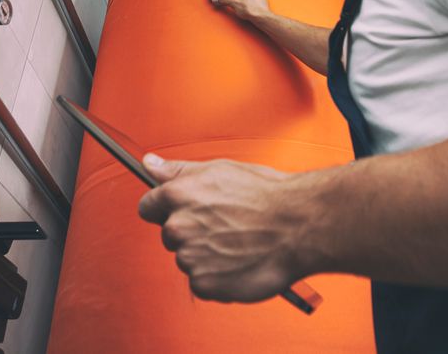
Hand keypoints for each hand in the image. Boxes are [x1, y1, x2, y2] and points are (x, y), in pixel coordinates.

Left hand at [137, 154, 306, 302]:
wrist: (299, 227)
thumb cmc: (267, 196)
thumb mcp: (219, 170)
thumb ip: (178, 170)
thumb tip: (149, 163)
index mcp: (178, 195)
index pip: (148, 207)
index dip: (166, 208)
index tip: (185, 212)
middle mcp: (179, 226)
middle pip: (170, 234)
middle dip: (191, 232)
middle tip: (225, 226)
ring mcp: (190, 257)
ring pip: (187, 259)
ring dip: (206, 256)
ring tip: (237, 244)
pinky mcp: (204, 284)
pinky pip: (201, 282)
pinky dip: (217, 277)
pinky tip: (239, 262)